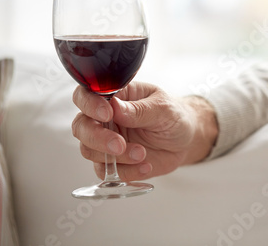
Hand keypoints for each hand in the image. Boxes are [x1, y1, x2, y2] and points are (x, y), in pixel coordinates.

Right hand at [71, 82, 217, 180]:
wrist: (186, 140)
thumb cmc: (174, 116)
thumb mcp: (163, 109)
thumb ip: (139, 110)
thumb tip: (115, 107)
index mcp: (115, 97)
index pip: (86, 95)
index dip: (90, 105)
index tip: (107, 114)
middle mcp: (105, 119)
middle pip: (81, 126)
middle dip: (97, 137)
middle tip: (120, 145)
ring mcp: (106, 141)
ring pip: (89, 151)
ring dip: (115, 157)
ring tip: (142, 154)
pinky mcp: (114, 163)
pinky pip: (107, 172)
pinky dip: (126, 172)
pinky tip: (146, 165)